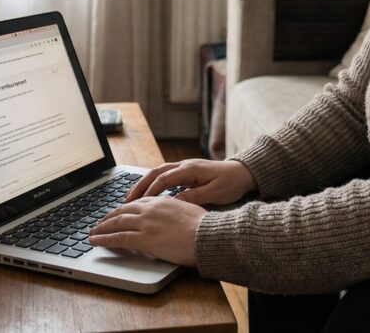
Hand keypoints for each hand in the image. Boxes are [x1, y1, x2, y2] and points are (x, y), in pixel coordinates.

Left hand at [88, 197, 205, 266]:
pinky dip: (104, 239)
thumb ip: (174, 211)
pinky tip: (95, 241)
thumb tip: (169, 217)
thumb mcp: (187, 211)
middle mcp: (150, 209)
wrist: (207, 235)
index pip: (135, 203)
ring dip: (101, 228)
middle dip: (108, 218)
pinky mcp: (144, 238)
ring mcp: (145, 223)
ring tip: (92, 233)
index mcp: (161, 201)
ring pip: (116, 223)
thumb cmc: (203, 226)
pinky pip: (118, 238)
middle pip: (122, 211)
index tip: (116, 214)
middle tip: (99, 223)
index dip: (122, 209)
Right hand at [126, 159, 257, 205]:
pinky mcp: (186, 173)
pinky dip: (152, 185)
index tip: (139, 204)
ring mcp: (184, 168)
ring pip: (158, 173)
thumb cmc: (231, 183)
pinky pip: (164, 177)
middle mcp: (184, 166)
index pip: (164, 179)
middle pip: (155, 173)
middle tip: (126, 201)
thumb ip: (194, 197)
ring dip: (143, 185)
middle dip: (139, 186)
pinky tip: (147, 196)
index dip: (150, 191)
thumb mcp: (215, 193)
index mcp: (190, 169)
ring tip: (130, 199)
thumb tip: (174, 203)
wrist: (243, 172)